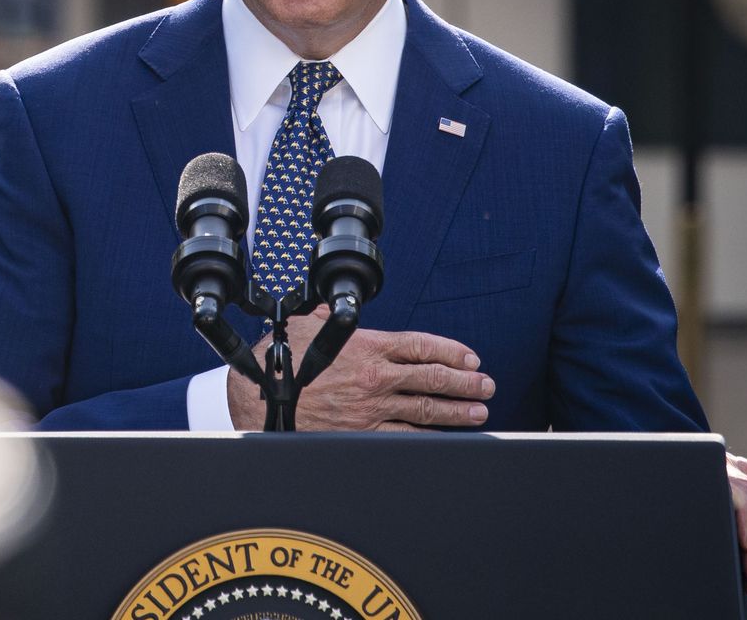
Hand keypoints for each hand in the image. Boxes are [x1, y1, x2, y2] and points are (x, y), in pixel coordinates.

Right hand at [226, 306, 493, 430]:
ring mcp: (373, 408)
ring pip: (426, 409)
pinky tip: (446, 437)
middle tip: (485, 384)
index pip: (422, 346)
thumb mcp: (304, 326)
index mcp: (367, 346)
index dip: (451, 352)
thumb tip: (327, 309)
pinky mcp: (363, 433)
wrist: (260, 400)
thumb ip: (325, 318)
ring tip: (478, 411)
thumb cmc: (280, 362)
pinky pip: (406, 435)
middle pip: (433, 378)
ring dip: (456, 411)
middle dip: (465, 382)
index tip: (470, 357)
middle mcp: (376, 377)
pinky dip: (429, 436)